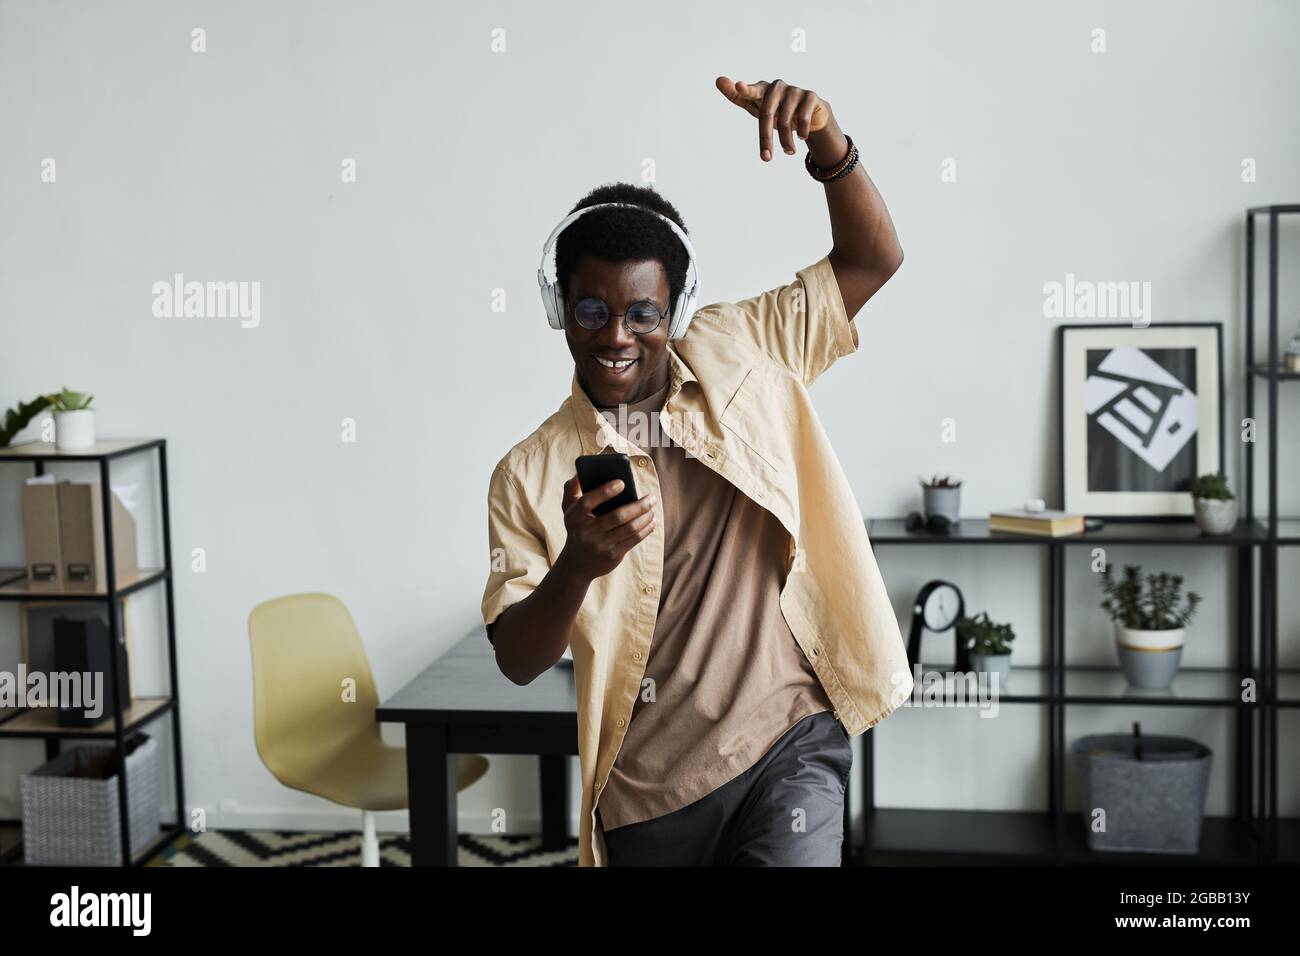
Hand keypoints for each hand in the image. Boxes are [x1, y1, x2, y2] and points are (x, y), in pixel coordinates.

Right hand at [557, 475, 656, 582]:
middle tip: (651, 497)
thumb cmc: (577, 528)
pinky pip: (634, 540)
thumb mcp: (567, 509)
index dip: (604, 492)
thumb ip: (571, 488)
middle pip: (617, 516)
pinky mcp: (613, 556)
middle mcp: (586, 533)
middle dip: (639, 505)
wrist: (577, 563)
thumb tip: (581, 472)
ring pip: (630, 528)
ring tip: (652, 507)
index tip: (622, 483)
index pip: (587, 502)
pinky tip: (651, 520)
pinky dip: (646, 528)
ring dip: (645, 516)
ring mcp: (600, 546)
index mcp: (573, 517)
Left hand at [715, 75, 831, 161]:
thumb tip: (718, 79)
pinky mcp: (810, 96)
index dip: (745, 90)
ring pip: (786, 120)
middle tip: (766, 159)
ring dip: (786, 141)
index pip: (752, 91)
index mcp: (762, 89)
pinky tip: (802, 137)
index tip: (739, 86)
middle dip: (766, 139)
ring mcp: (794, 89)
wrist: (810, 116)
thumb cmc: (778, 111)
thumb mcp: (757, 107)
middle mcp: (777, 86)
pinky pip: (802, 117)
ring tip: (789, 152)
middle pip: (767, 114)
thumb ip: (738, 96)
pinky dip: (801, 132)